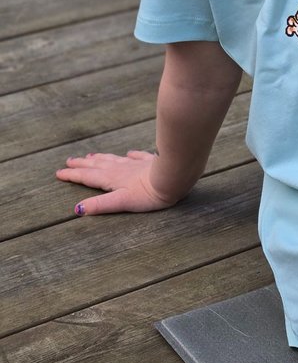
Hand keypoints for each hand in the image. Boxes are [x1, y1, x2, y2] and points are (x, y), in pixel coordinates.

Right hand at [56, 150, 178, 215]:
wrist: (173, 176)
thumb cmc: (148, 193)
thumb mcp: (121, 202)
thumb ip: (100, 205)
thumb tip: (78, 209)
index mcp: (112, 179)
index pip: (88, 177)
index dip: (73, 175)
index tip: (59, 172)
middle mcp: (121, 169)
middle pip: (98, 165)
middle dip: (83, 164)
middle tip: (70, 160)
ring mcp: (136, 164)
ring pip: (114, 159)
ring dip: (101, 158)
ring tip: (92, 156)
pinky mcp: (150, 161)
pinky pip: (137, 156)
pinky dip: (131, 155)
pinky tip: (130, 153)